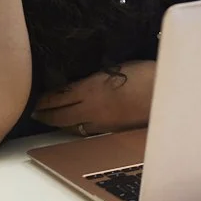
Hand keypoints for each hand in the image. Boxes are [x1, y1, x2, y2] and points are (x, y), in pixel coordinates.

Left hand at [33, 61, 154, 135]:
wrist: (166, 93)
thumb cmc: (144, 73)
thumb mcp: (114, 68)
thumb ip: (94, 77)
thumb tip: (80, 82)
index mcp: (89, 89)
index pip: (58, 97)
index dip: (43, 100)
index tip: (34, 99)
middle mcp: (91, 109)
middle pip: (60, 116)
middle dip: (45, 115)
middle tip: (34, 113)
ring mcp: (102, 123)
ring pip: (73, 127)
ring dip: (59, 124)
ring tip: (50, 120)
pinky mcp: (113, 130)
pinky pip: (89, 131)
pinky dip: (77, 128)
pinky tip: (75, 126)